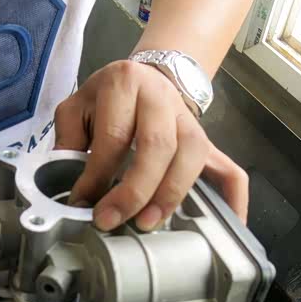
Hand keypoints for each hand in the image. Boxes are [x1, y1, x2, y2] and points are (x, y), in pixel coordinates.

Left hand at [53, 60, 248, 230]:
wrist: (148, 76)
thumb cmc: (108, 98)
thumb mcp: (77, 107)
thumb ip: (67, 141)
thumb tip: (67, 187)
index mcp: (125, 83)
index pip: (114, 135)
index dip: (97, 174)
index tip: (83, 203)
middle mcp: (162, 98)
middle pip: (157, 145)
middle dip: (134, 190)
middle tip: (112, 220)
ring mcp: (190, 120)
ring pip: (192, 156)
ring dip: (171, 194)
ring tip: (148, 223)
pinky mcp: (207, 142)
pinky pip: (230, 169)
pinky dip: (233, 199)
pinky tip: (227, 224)